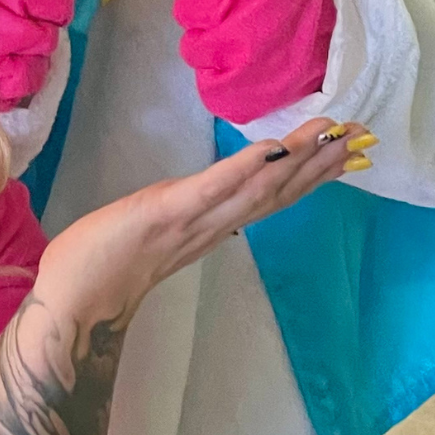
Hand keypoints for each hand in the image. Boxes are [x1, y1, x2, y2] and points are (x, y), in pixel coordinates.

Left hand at [39, 117, 361, 325]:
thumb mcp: (151, 235)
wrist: (73, 301)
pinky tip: (272, 148)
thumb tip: (203, 203)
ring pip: (257, 188)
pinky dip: (245, 167)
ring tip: (332, 133)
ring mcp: (192, 220)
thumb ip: (182, 221)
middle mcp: (211, 226)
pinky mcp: (167, 212)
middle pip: (277, 192)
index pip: (269, 199)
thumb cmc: (101, 268)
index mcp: (209, 229)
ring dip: (299, 160)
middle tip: (361, 135)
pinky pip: (213, 188)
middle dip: (320, 163)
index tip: (344, 152)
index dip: (309, 176)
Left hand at [172, 0, 335, 124]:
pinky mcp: (237, 91)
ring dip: (216, 40)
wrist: (337, 28)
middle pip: (187, 12)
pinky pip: (207, 83)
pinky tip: (247, 62)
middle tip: (248, 4)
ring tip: (250, 34)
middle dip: (213, 6)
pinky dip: (222, 75)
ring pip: (194, 48)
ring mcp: (236, 56)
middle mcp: (234, 13)